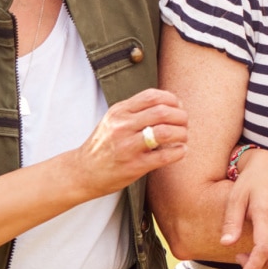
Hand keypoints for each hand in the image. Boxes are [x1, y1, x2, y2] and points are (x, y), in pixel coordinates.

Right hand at [71, 89, 187, 198]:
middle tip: (184, 125)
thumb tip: (171, 105)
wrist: (83, 172)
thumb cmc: (104, 145)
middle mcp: (122, 126)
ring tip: (183, 138)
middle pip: (163, 112)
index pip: (153, 96)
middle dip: (181, 117)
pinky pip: (165, 156)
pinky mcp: (134, 166)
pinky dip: (179, 152)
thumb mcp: (114, 120)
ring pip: (166, 132)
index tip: (178, 108)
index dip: (172, 100)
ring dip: (182, 134)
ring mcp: (127, 146)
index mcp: (119, 111)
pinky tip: (180, 151)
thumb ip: (137, 111)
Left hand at [222, 148, 267, 268]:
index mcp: (267, 213)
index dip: (253, 267)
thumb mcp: (235, 197)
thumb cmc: (250, 181)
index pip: (264, 250)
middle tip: (239, 257)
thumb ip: (231, 221)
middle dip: (257, 267)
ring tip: (252, 255)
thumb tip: (226, 244)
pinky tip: (266, 251)